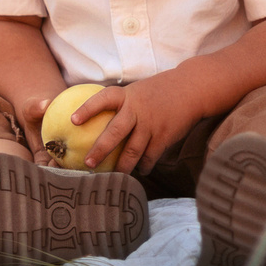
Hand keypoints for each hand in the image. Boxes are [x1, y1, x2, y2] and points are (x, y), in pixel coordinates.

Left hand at [76, 73, 208, 175]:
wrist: (192, 88)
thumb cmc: (158, 91)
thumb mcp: (137, 90)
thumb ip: (120, 104)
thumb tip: (95, 121)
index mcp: (127, 95)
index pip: (103, 99)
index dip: (87, 109)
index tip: (72, 121)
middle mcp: (138, 109)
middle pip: (115, 132)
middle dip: (100, 149)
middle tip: (88, 163)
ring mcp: (151, 124)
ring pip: (133, 150)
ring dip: (122, 166)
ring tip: (113, 176)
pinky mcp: (164, 136)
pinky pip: (150, 156)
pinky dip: (144, 166)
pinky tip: (141, 171)